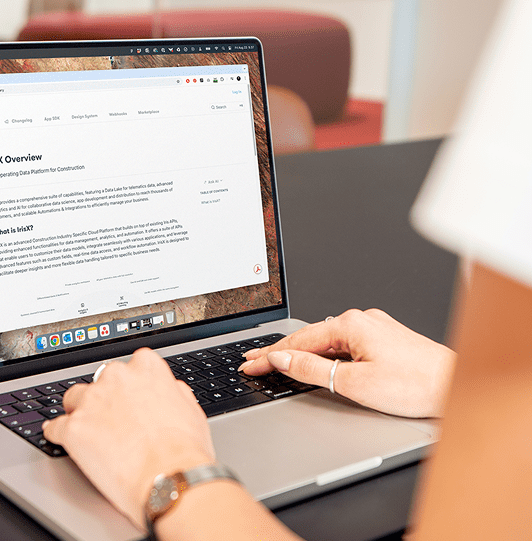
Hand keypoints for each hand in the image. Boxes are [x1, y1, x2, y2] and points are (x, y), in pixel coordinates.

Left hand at [42, 348, 215, 528]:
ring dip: (80, 413)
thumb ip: (173, 392)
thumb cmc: (184, 451)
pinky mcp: (73, 428)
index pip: (129, 366)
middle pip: (98, 382)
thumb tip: (169, 391)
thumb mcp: (190, 410)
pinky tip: (64, 441)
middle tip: (113, 422)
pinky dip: (59, 434)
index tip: (128, 398)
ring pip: (74, 400)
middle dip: (103, 399)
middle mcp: (116, 378)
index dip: (128, 386)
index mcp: (145, 368)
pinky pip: (56, 427)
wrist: (169, 479)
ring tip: (90, 434)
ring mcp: (92, 402)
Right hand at [241, 309, 455, 417]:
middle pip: (309, 337)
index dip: (269, 356)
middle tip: (252, 361)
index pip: (297, 342)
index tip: (249, 364)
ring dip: (300, 351)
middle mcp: (360, 320)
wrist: (456, 387)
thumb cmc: (415, 384)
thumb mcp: (354, 381)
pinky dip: (322, 352)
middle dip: (279, 350)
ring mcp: (373, 328)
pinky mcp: (382, 339)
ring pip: (325, 340)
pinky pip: (342, 343)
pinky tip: (314, 359)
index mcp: (350, 324)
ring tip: (275, 360)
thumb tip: (283, 359)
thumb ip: (313, 368)